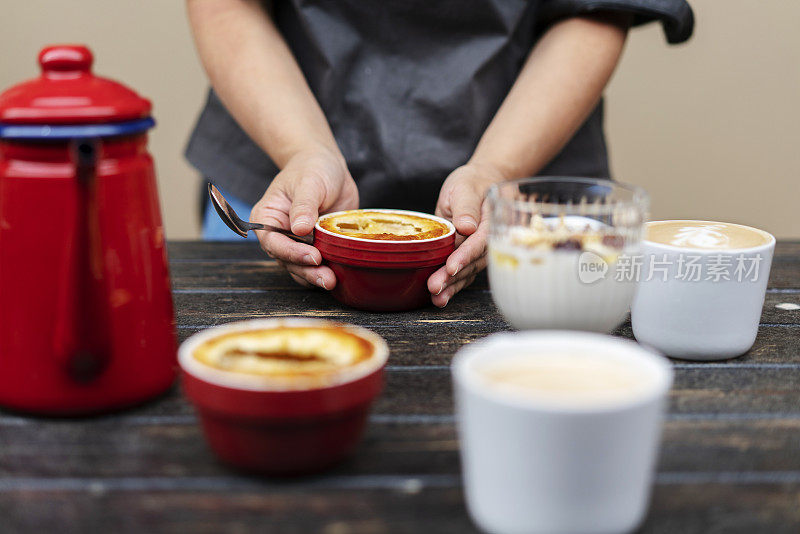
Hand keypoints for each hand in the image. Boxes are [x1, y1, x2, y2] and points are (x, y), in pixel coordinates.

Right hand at [250, 148, 358, 288]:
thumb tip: (300, 228)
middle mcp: (279, 235)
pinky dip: (329, 271)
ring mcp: (298, 243)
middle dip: (306, 271)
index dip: (291, 253)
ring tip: (333, 281)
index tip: (313, 257)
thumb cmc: (313, 168)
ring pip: (302, 268)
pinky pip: (319, 266)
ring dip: (316, 276)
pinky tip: (341, 275)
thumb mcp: (309, 182)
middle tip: (327, 278)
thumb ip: (304, 205)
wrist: (329, 167)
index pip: (273, 242)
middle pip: (287, 261)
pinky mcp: (317, 247)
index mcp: (267, 218)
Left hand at [428, 162, 505, 306]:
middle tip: (435, 288)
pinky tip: (440, 297)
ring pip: (467, 272)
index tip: (451, 267)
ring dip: (452, 287)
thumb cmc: (472, 183)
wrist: (478, 185)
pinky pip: (463, 273)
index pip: (478, 242)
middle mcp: (487, 241)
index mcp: (490, 223)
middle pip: (472, 262)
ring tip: (436, 299)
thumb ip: (466, 206)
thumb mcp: (466, 187)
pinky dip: (452, 286)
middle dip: (453, 278)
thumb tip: (467, 226)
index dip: (465, 256)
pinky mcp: (468, 256)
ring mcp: (478, 251)